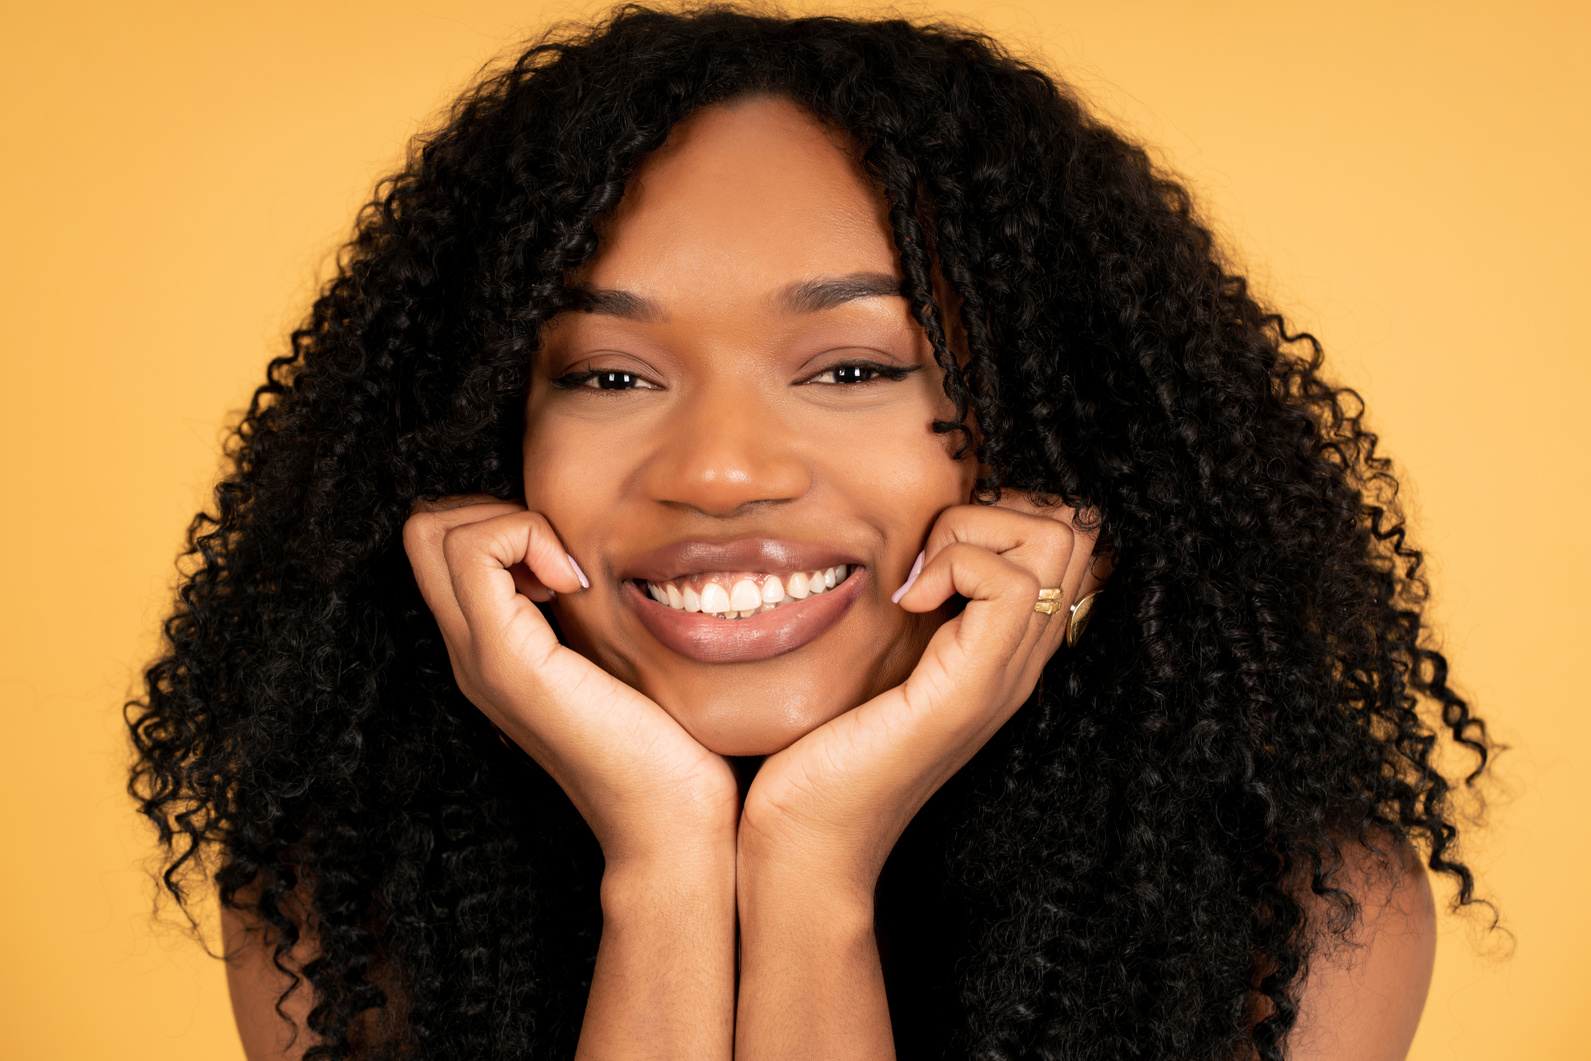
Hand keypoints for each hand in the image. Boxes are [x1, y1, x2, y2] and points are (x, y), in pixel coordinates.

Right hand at [402, 496, 738, 868]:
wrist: (668, 820)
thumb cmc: (665, 742)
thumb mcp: (617, 655)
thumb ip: (590, 610)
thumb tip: (597, 554)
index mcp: (489, 648)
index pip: (441, 543)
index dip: (500, 522)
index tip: (566, 566)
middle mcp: (466, 652)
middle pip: (422, 528)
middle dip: (494, 510)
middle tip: (559, 560)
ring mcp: (478, 657)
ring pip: (434, 530)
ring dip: (510, 523)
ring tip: (566, 576)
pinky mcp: (506, 662)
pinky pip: (475, 554)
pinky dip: (526, 539)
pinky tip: (574, 585)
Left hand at [738, 493, 1108, 893]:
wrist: (808, 838)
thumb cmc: (822, 747)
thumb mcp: (872, 652)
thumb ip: (904, 602)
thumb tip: (899, 537)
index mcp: (1001, 645)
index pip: (1062, 536)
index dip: (1003, 511)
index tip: (931, 547)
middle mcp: (1021, 657)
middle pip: (1074, 527)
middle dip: (996, 508)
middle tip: (928, 555)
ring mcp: (1005, 674)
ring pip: (1056, 538)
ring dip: (975, 531)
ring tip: (919, 578)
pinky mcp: (972, 687)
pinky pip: (1011, 583)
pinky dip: (958, 563)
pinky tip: (909, 601)